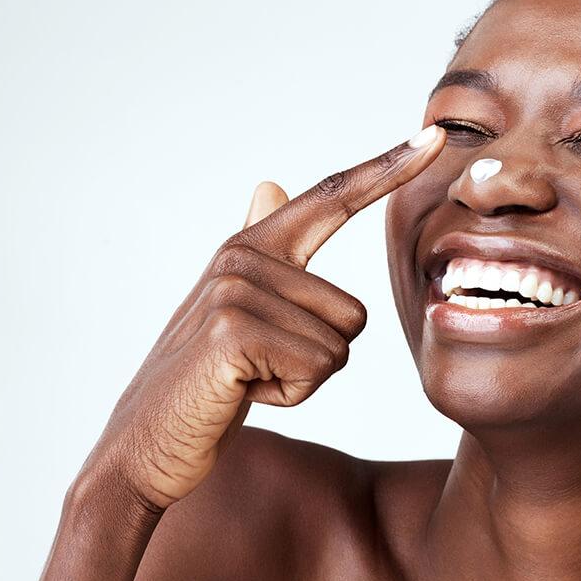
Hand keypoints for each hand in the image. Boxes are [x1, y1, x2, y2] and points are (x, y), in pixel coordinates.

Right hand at [80, 125, 444, 510]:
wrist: (144, 445)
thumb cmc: (206, 380)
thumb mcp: (238, 309)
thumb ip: (262, 248)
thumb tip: (270, 184)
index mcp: (253, 248)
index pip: (332, 197)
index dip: (388, 167)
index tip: (435, 135)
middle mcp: (243, 257)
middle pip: (354, 313)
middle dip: (319, 358)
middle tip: (258, 369)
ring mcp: (236, 290)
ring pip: (340, 345)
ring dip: (303, 379)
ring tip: (248, 379)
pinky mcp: (234, 330)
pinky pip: (318, 369)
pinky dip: (292, 396)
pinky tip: (242, 393)